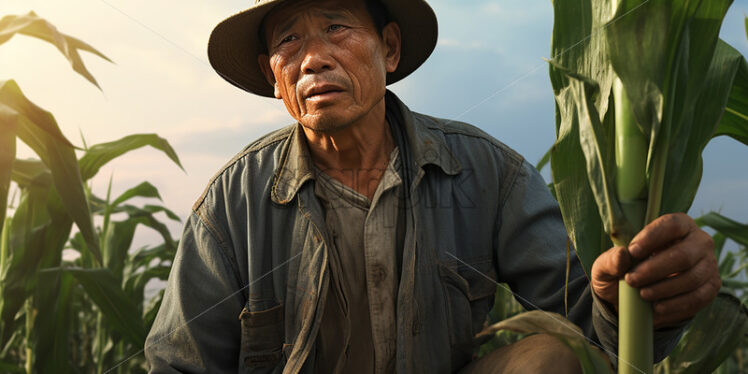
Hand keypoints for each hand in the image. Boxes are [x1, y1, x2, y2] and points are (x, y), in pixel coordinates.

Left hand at [591, 213, 720, 327]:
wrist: (635, 298)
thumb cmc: (623, 271)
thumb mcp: (607, 265)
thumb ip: (610, 259)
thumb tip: (622, 254)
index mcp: (678, 225)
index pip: (671, 225)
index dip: (652, 237)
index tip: (633, 252)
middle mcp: (699, 242)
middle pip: (683, 254)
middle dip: (654, 269)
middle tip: (632, 280)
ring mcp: (708, 265)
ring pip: (691, 278)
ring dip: (664, 288)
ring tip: (642, 295)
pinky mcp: (710, 288)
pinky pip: (698, 298)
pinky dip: (675, 306)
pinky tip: (656, 309)